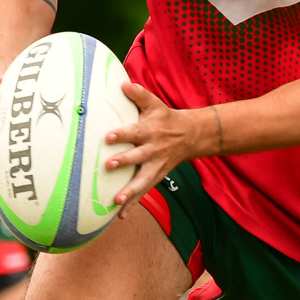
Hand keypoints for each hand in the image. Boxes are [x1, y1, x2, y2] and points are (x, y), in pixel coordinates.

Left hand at [103, 82, 212, 215]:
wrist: (191, 136)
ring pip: (143, 180)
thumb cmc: (166, 118)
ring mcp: (155, 166)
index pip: (135, 132)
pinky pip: (144, 192)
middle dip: (125, 162)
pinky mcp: (156, 177)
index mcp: (150, 131)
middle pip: (138, 157)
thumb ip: (139, 94)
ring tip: (117, 201)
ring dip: (130, 191)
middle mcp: (153, 150)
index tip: (108, 137)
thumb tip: (123, 83)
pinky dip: (133, 204)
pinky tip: (120, 216)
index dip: (122, 134)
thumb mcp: (155, 103)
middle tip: (110, 165)